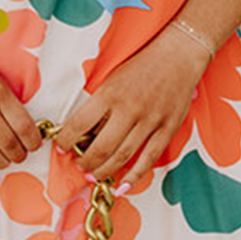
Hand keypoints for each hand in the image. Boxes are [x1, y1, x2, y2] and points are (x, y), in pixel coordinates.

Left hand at [57, 25, 211, 188]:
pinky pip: (149, 158)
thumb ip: (100, 104)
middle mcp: (129, 109)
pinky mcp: (168, 128)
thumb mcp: (113, 78)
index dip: (66, 139)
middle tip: (80, 166)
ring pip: (123, 155)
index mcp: (110, 93)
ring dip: (105, 170)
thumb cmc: (143, 65)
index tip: (61, 147)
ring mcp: (150, 120)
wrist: (179, 55)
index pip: (80, 123)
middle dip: (86, 162)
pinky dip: (135, 175)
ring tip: (95, 176)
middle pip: (101, 146)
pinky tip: (123, 184)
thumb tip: (85, 132)